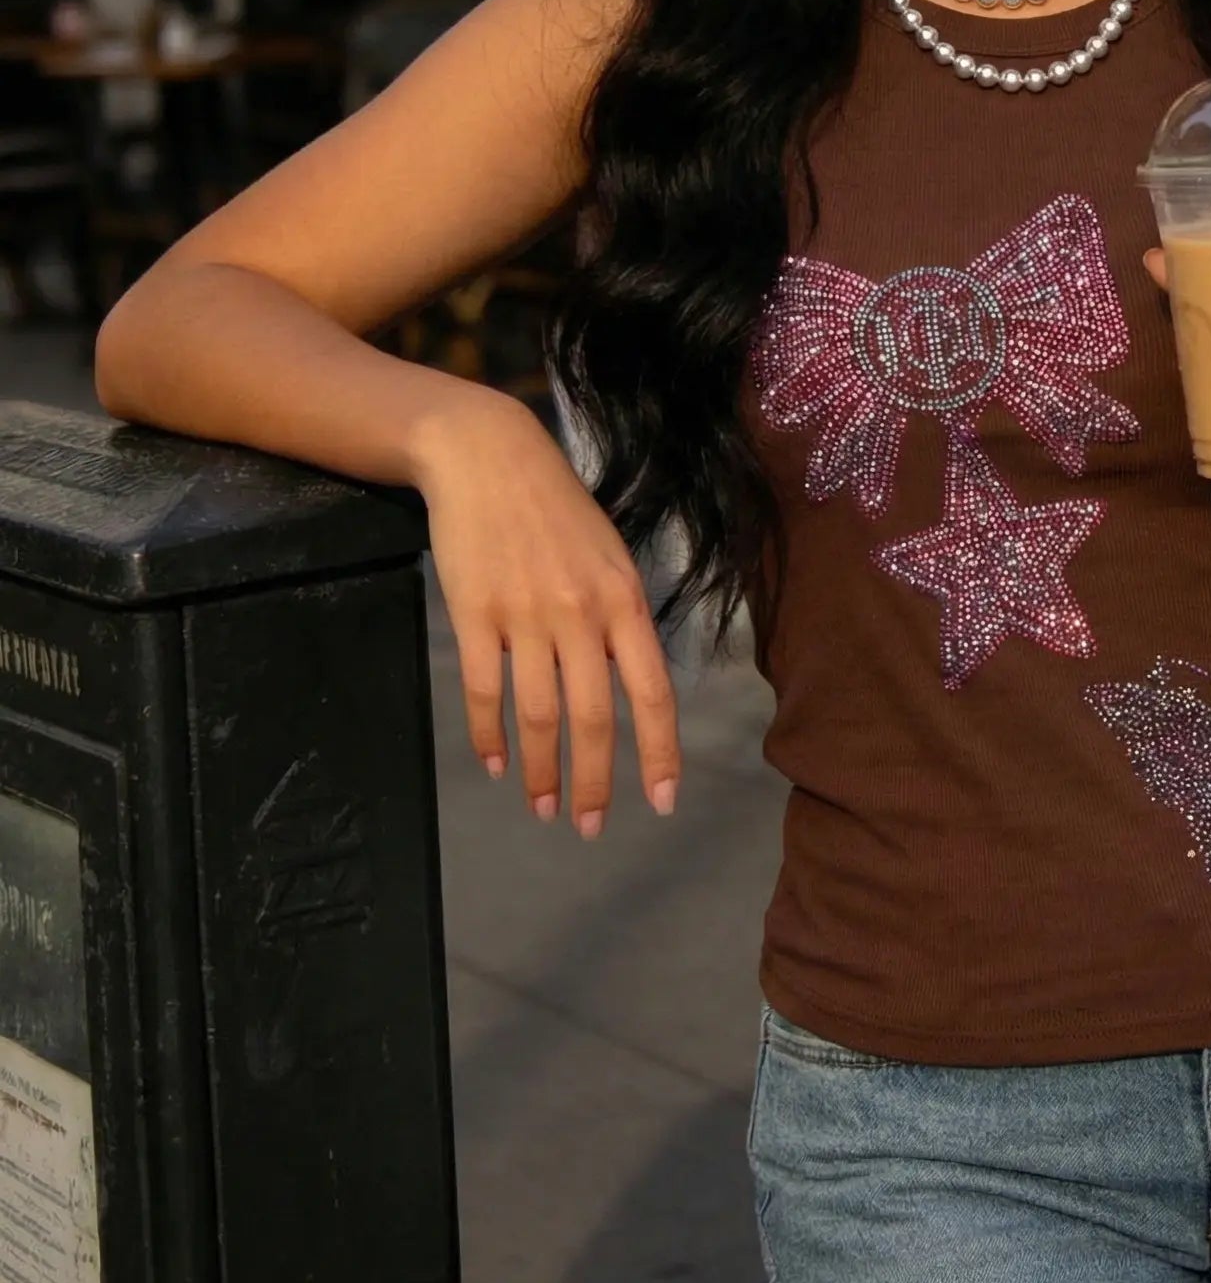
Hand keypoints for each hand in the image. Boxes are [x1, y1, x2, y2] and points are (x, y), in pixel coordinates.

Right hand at [411, 396, 681, 835]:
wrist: (488, 456)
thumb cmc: (555, 507)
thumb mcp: (609, 554)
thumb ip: (619, 617)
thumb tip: (627, 680)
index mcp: (624, 599)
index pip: (652, 691)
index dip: (659, 751)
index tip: (661, 800)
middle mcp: (581, 613)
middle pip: (594, 718)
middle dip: (595, 783)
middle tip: (588, 827)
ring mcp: (526, 615)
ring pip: (540, 715)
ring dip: (542, 771)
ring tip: (542, 808)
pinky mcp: (475, 614)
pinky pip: (486, 691)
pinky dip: (490, 736)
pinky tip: (495, 763)